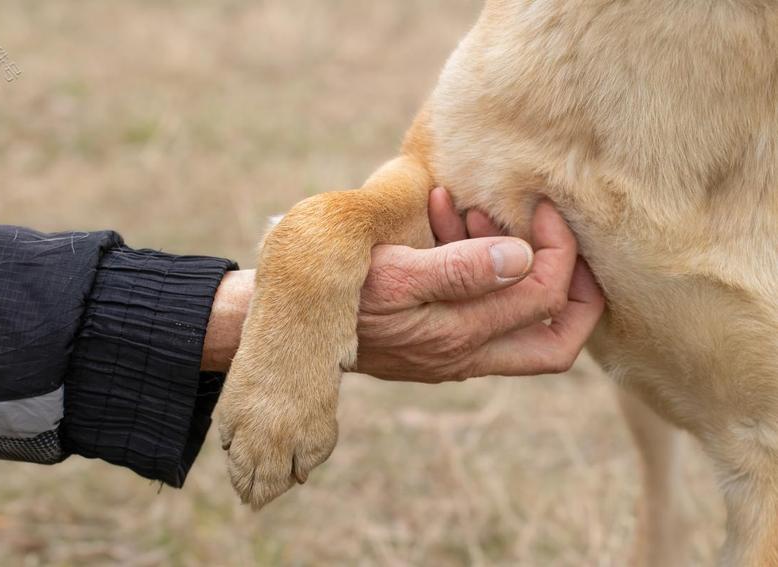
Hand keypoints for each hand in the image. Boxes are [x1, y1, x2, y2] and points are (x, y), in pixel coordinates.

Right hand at [354, 188, 605, 381]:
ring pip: (524, 328)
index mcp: (459, 334)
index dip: (559, 251)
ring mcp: (454, 354)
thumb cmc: (340, 294)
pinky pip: (484, 313)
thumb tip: (523, 256)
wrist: (297, 328)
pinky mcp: (439, 344)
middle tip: (559, 233)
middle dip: (578, 290)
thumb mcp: (393, 273)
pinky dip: (483, 270)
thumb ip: (459, 269)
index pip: (546, 298)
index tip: (541, 207)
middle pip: (557, 343)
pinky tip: (447, 225)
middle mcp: (466, 354)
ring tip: (471, 213)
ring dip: (518, 266)